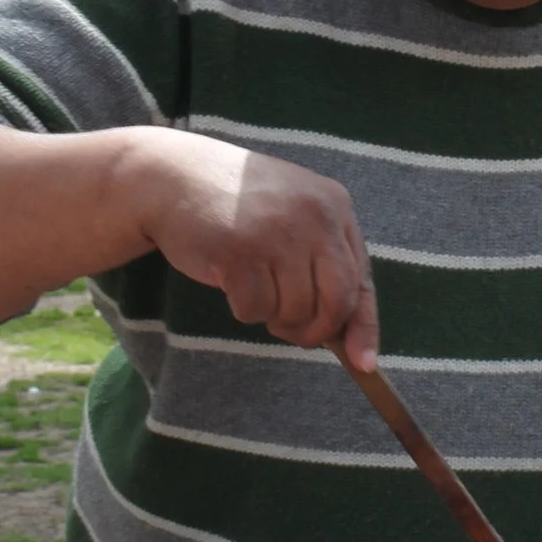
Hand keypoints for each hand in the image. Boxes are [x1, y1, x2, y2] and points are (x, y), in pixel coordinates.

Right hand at [120, 134, 377, 363]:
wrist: (177, 177)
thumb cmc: (240, 207)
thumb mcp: (294, 216)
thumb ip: (324, 262)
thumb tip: (350, 339)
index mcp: (335, 205)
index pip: (361, 279)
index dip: (363, 327)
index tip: (363, 364)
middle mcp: (314, 216)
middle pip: (335, 303)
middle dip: (315, 330)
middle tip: (291, 331)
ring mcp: (277, 232)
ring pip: (294, 311)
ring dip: (272, 315)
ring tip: (253, 285)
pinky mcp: (240, 251)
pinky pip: (255, 310)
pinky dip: (243, 309)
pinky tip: (230, 280)